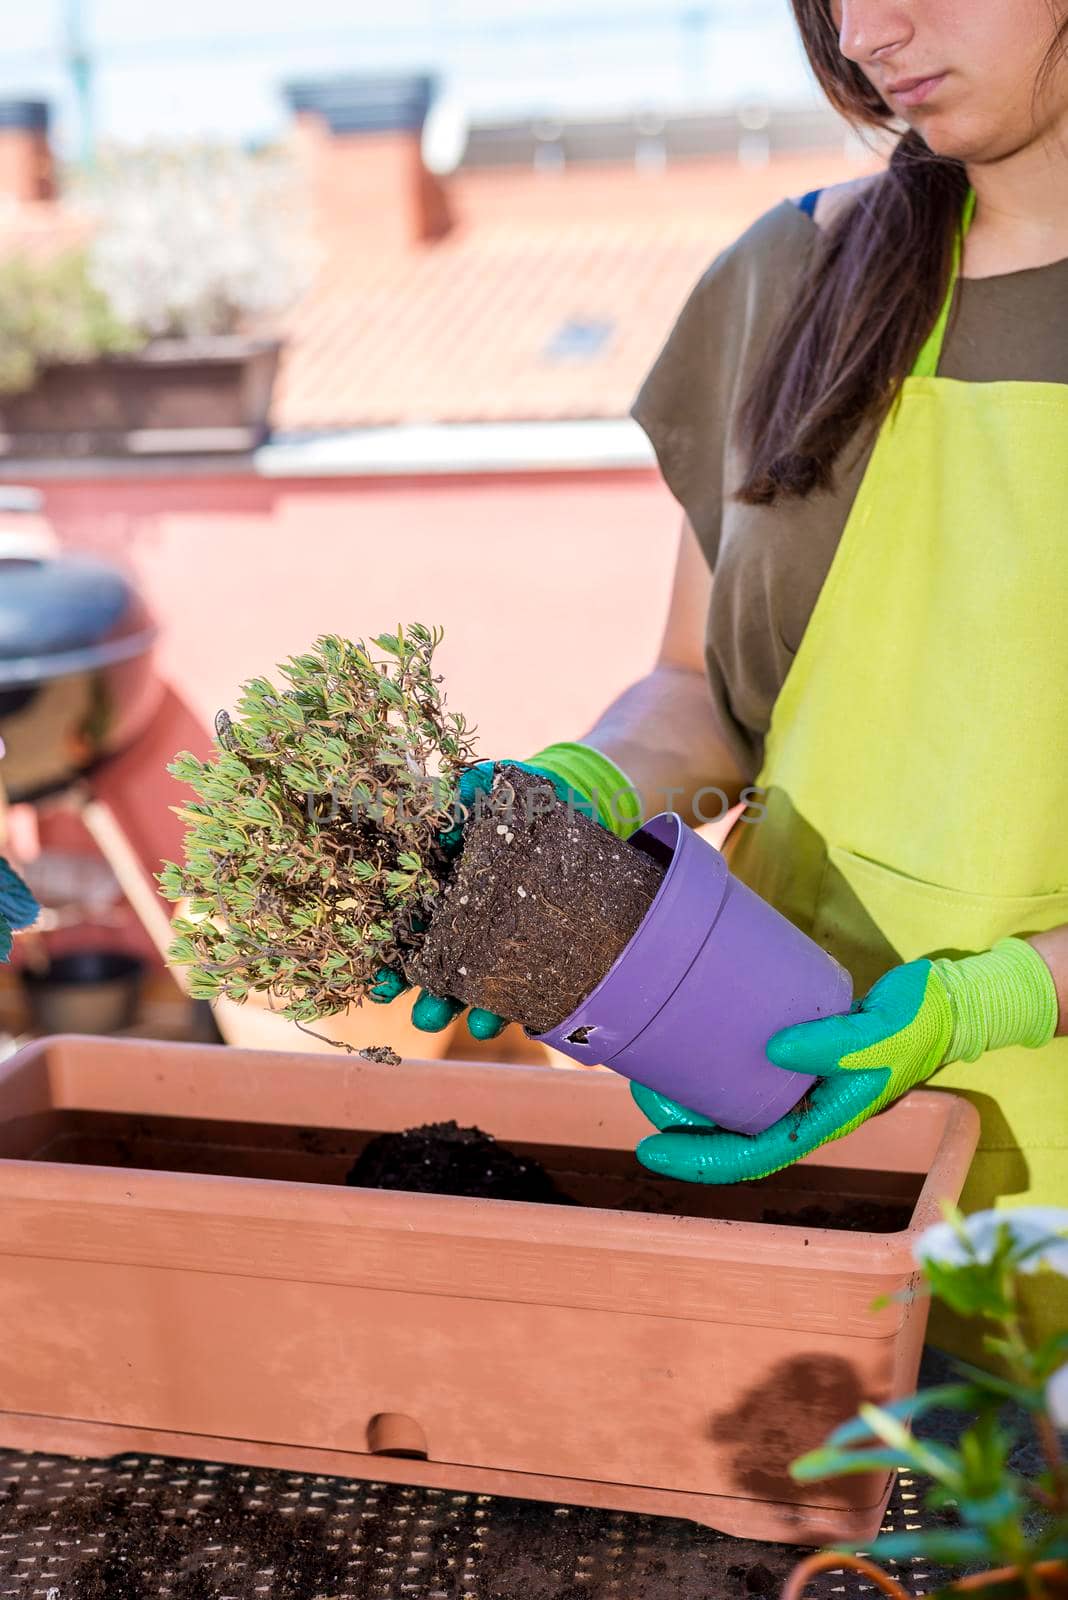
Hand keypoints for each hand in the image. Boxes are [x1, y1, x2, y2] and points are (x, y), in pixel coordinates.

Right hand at [371, 759, 596, 1039]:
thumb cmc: (524, 801)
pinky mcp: (536, 947)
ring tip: (451, 1025)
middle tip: (422, 1020)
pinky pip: (519, 984)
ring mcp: (499, 936)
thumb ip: (473, 791)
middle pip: (436, 963)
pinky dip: (505, 1007)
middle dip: (426, 995)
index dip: (391, 956)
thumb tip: (460, 796)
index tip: (379, 985)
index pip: (408, 925)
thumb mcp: (498, 788)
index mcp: (443, 885)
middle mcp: (464, 918)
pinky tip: (495, 1021)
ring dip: (457, 1008)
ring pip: (472, 981)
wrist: (580, 808)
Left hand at [633, 938, 1056, 1183]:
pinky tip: (690, 1044)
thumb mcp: (880, 1032)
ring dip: (693, 1097)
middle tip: (639, 1093)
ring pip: (735, 1106)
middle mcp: (806, 1110)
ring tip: (651, 1073)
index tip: (648, 1149)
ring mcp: (802, 1085)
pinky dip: (715, 1066)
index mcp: (824, 1121)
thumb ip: (831, 1042)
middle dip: (682, 1127)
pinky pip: (748, 1072)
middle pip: (732, 1136)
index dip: (697, 1160)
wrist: (944, 1005)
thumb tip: (773, 1048)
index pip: (751, 1156)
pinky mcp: (799, 1055)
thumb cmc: (917, 1023)